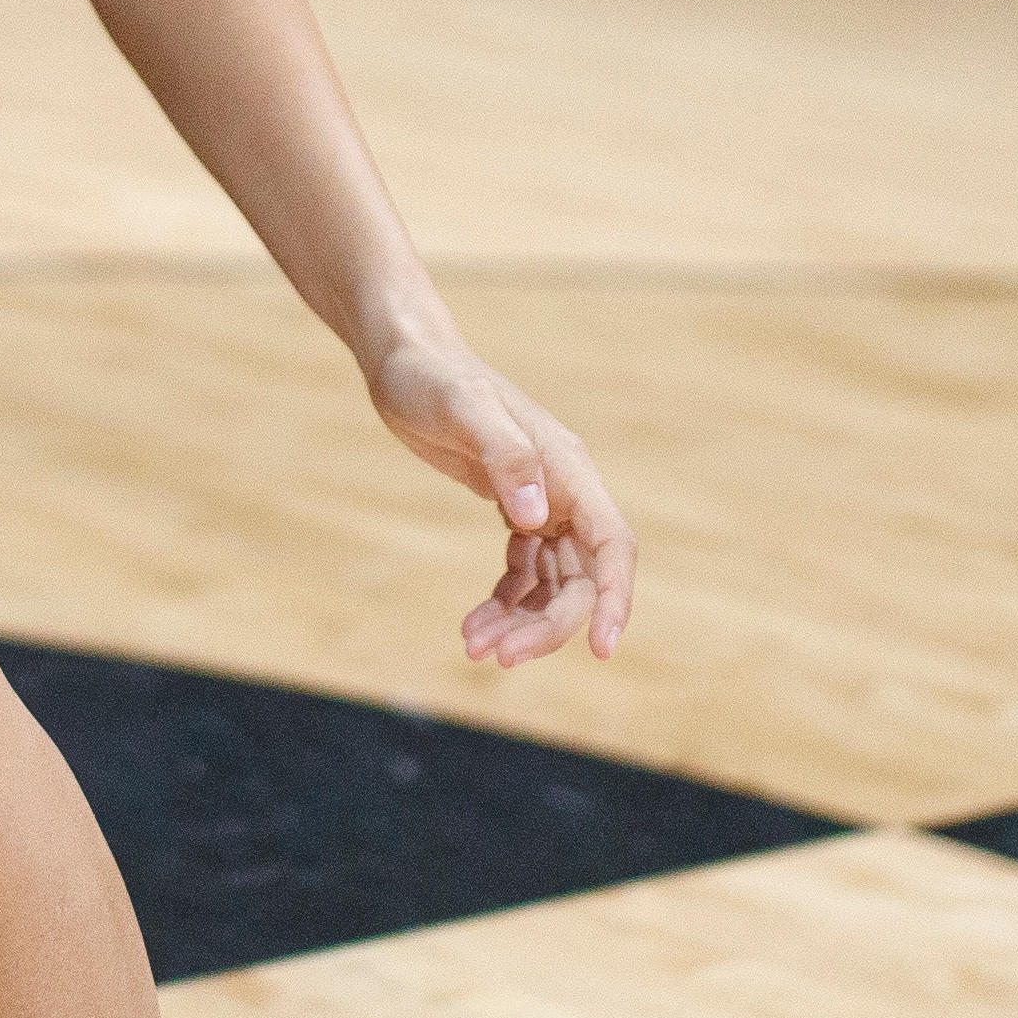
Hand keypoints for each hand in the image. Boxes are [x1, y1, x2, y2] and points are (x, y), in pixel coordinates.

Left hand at [367, 333, 632, 666]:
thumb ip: (503, 456)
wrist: (404, 359)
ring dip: (522, 623)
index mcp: (566, 468)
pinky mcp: (514, 509)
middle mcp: (563, 489)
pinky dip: (505, 603)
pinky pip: (525, 573)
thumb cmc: (431, 377)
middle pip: (581, 578)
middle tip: (497, 658)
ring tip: (474, 647)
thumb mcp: (461, 408)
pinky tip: (474, 624)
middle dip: (547, 626)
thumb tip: (535, 516)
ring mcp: (540, 501)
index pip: (611, 544)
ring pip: (552, 583)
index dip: (614, 598)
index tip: (601, 649)